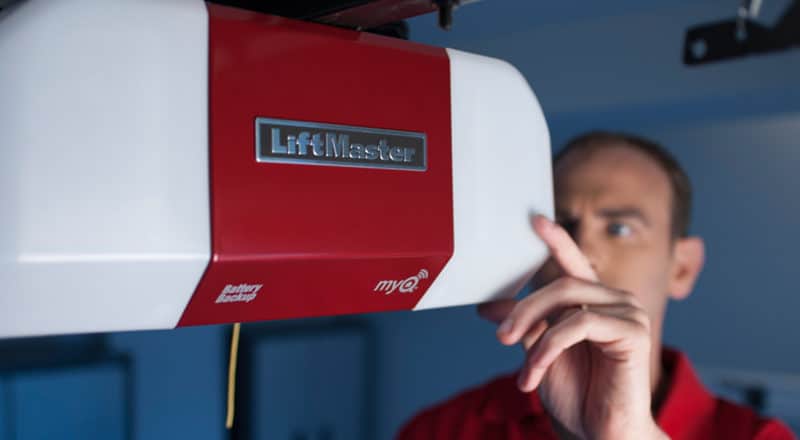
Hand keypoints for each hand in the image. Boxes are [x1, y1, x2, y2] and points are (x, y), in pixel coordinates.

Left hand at [478, 216, 667, 439]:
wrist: (598, 435)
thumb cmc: (576, 395)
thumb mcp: (537, 352)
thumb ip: (522, 323)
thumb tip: (487, 303)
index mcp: (593, 302)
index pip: (572, 262)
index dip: (555, 239)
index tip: (533, 219)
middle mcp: (614, 301)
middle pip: (561, 282)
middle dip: (523, 306)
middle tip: (500, 334)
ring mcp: (628, 313)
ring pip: (567, 300)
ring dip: (533, 331)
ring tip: (520, 364)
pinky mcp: (634, 332)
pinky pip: (579, 324)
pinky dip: (548, 348)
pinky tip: (534, 373)